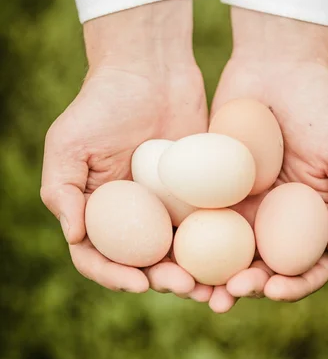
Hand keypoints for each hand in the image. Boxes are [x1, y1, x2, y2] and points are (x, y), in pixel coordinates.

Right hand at [40, 0, 211, 299]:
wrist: (150, 70)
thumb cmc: (101, 103)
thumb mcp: (68, 142)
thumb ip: (62, 190)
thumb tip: (74, 237)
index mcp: (96, 211)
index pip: (98, 257)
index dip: (113, 276)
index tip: (137, 283)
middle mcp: (132, 216)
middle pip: (143, 263)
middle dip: (162, 281)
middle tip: (185, 287)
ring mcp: (165, 207)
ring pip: (180, 253)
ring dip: (194, 274)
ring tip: (214, 287)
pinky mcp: (198, 194)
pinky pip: (209, 226)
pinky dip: (219, 246)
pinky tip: (235, 258)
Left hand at [208, 9, 327, 310]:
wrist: (276, 66)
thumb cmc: (321, 105)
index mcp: (313, 217)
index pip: (308, 265)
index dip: (295, 285)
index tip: (274, 288)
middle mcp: (277, 218)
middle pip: (263, 267)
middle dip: (247, 288)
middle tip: (227, 294)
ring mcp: (242, 205)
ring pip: (225, 253)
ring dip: (212, 276)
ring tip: (196, 288)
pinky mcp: (211, 188)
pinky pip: (198, 219)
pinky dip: (187, 240)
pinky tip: (174, 251)